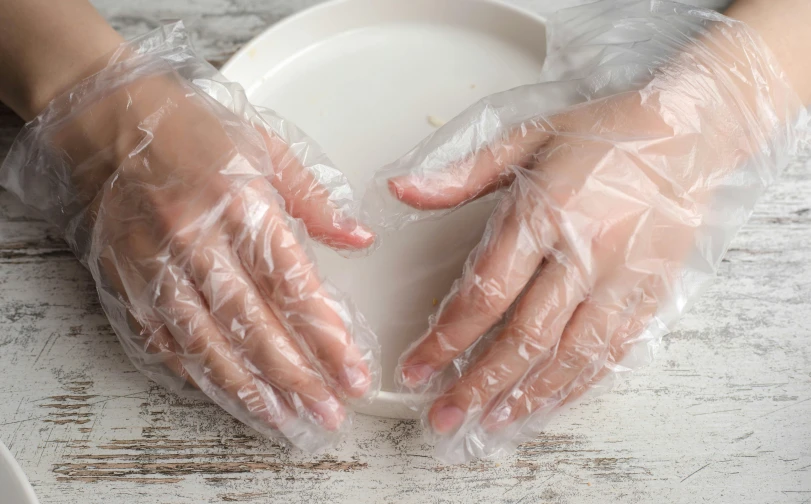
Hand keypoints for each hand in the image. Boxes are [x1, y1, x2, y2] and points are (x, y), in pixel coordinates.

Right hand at [1, 24, 379, 450]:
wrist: (109, 119)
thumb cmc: (192, 128)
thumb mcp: (267, 149)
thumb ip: (315, 199)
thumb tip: (358, 238)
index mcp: (241, 204)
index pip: (293, 285)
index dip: (326, 335)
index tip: (352, 370)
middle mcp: (198, 240)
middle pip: (254, 324)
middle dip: (296, 375)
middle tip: (328, 411)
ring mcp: (157, 264)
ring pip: (207, 341)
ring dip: (248, 386)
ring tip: (283, 418)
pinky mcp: (128, 278)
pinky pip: (161, 336)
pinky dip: (193, 369)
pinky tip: (223, 391)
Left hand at [369, 2, 806, 461]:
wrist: (687, 136)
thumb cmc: (603, 134)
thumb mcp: (527, 138)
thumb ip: (462, 173)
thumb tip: (401, 190)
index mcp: (547, 211)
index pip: (485, 292)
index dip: (446, 338)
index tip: (417, 368)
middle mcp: (585, 252)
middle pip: (524, 336)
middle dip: (478, 384)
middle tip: (444, 416)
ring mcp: (622, 278)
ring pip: (570, 355)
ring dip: (525, 395)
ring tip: (488, 422)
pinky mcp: (649, 294)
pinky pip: (610, 352)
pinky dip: (575, 384)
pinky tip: (546, 402)